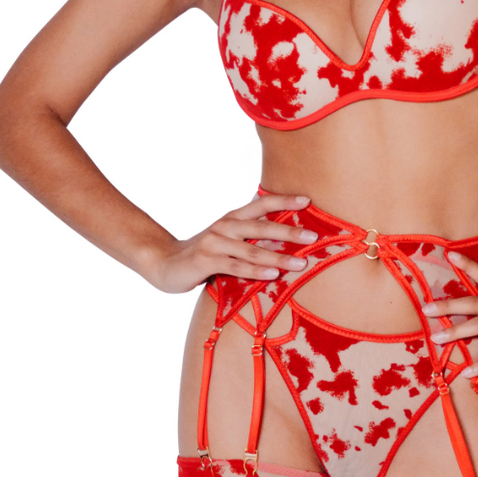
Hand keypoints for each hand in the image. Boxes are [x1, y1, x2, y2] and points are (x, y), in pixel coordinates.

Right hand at [142, 193, 317, 293]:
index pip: (261, 205)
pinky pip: (236, 267)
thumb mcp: (227, 243)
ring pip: (252, 250)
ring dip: (278, 257)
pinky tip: (272, 275)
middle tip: (313, 236)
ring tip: (300, 263)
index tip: (307, 201)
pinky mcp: (206, 261)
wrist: (163, 263)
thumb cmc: (202, 255)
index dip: (283, 201)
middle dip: (289, 231)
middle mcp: (224, 227)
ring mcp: (215, 243)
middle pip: (261, 226)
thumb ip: (250, 241)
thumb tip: (283, 243)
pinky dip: (255, 272)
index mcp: (232, 219)